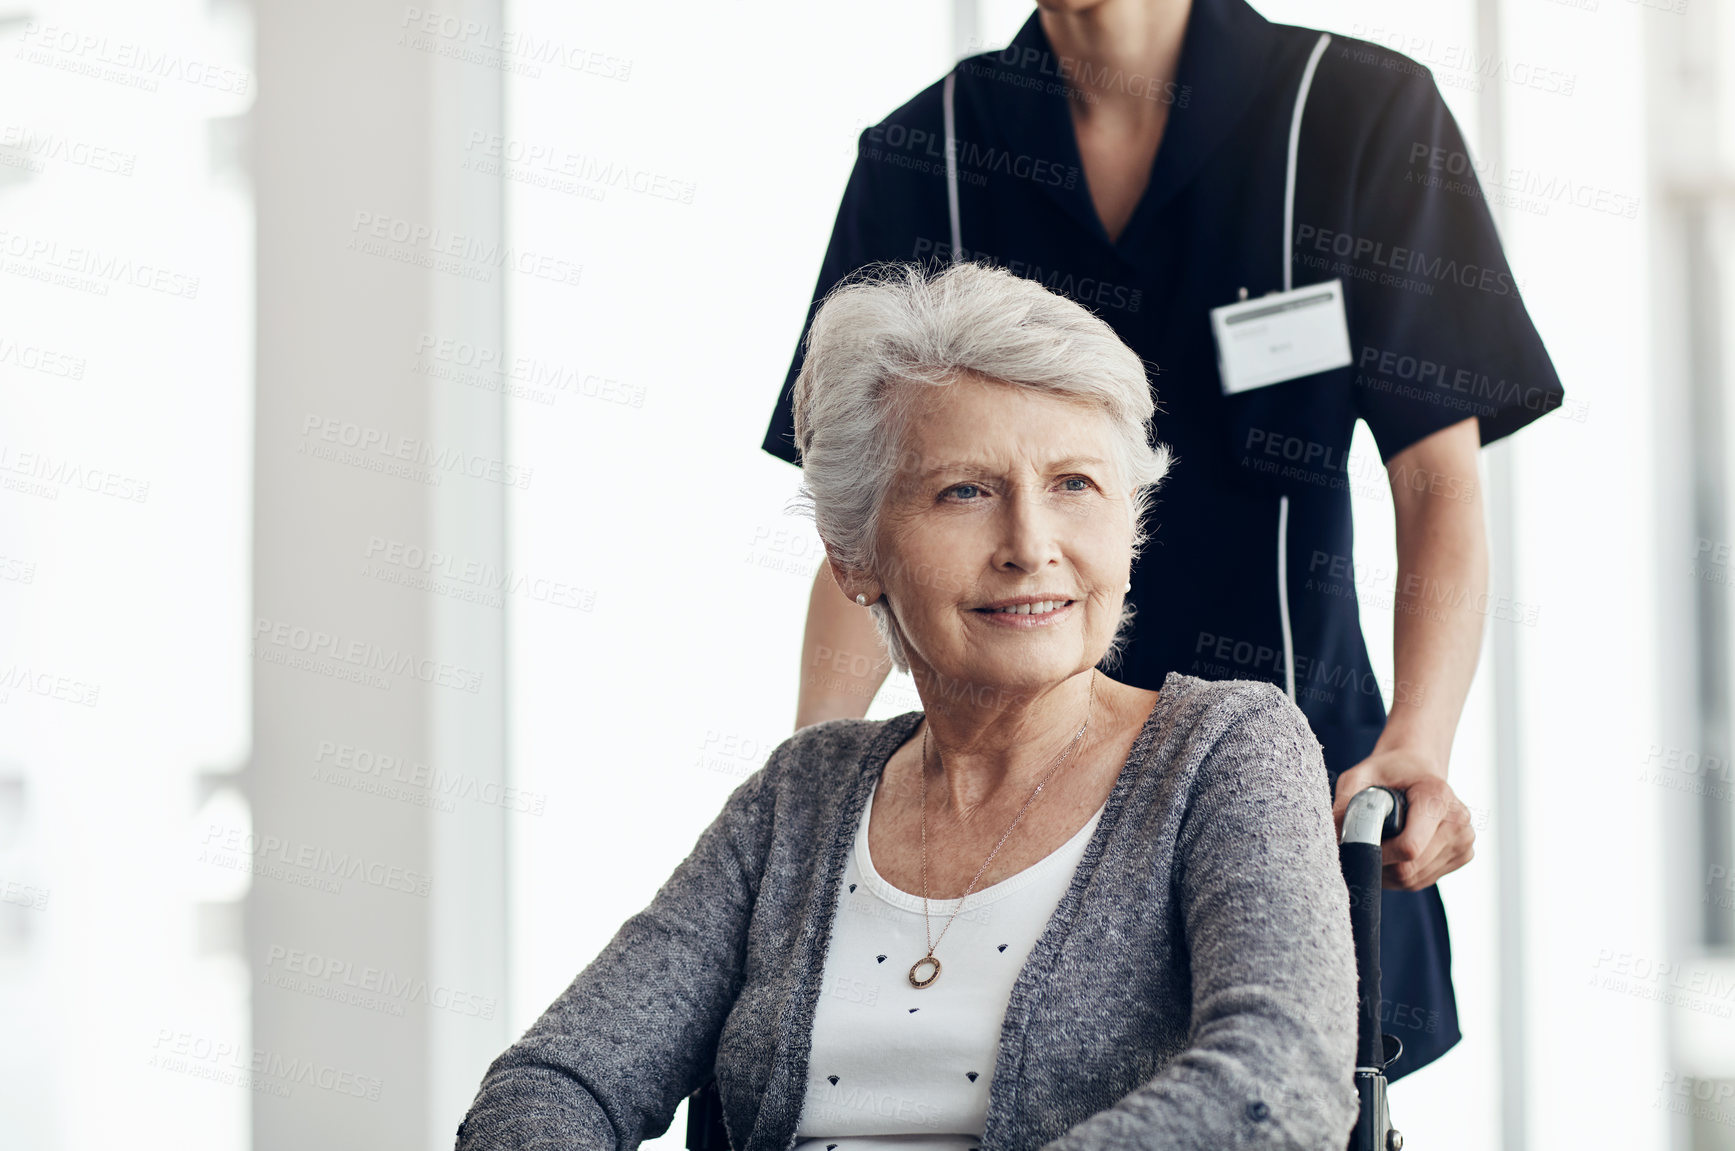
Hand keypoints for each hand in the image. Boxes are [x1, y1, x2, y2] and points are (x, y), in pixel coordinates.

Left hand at [1331, 748, 1474, 890]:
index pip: (1409, 848)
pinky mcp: (1464, 855)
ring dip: (1388, 872)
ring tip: (1377, 846)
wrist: (1418, 767)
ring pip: (1415, 880)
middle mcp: (1458, 820)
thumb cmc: (1387, 771)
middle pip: (1410, 869)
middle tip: (1362, 845)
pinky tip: (1394, 852)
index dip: (1377, 854)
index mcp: (1437, 796)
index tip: (1356, 844)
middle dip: (1378, 864)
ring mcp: (1465, 840)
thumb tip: (1334, 839)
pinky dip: (1402, 874)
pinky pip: (1423, 880)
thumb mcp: (1359, 777)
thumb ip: (1346, 805)